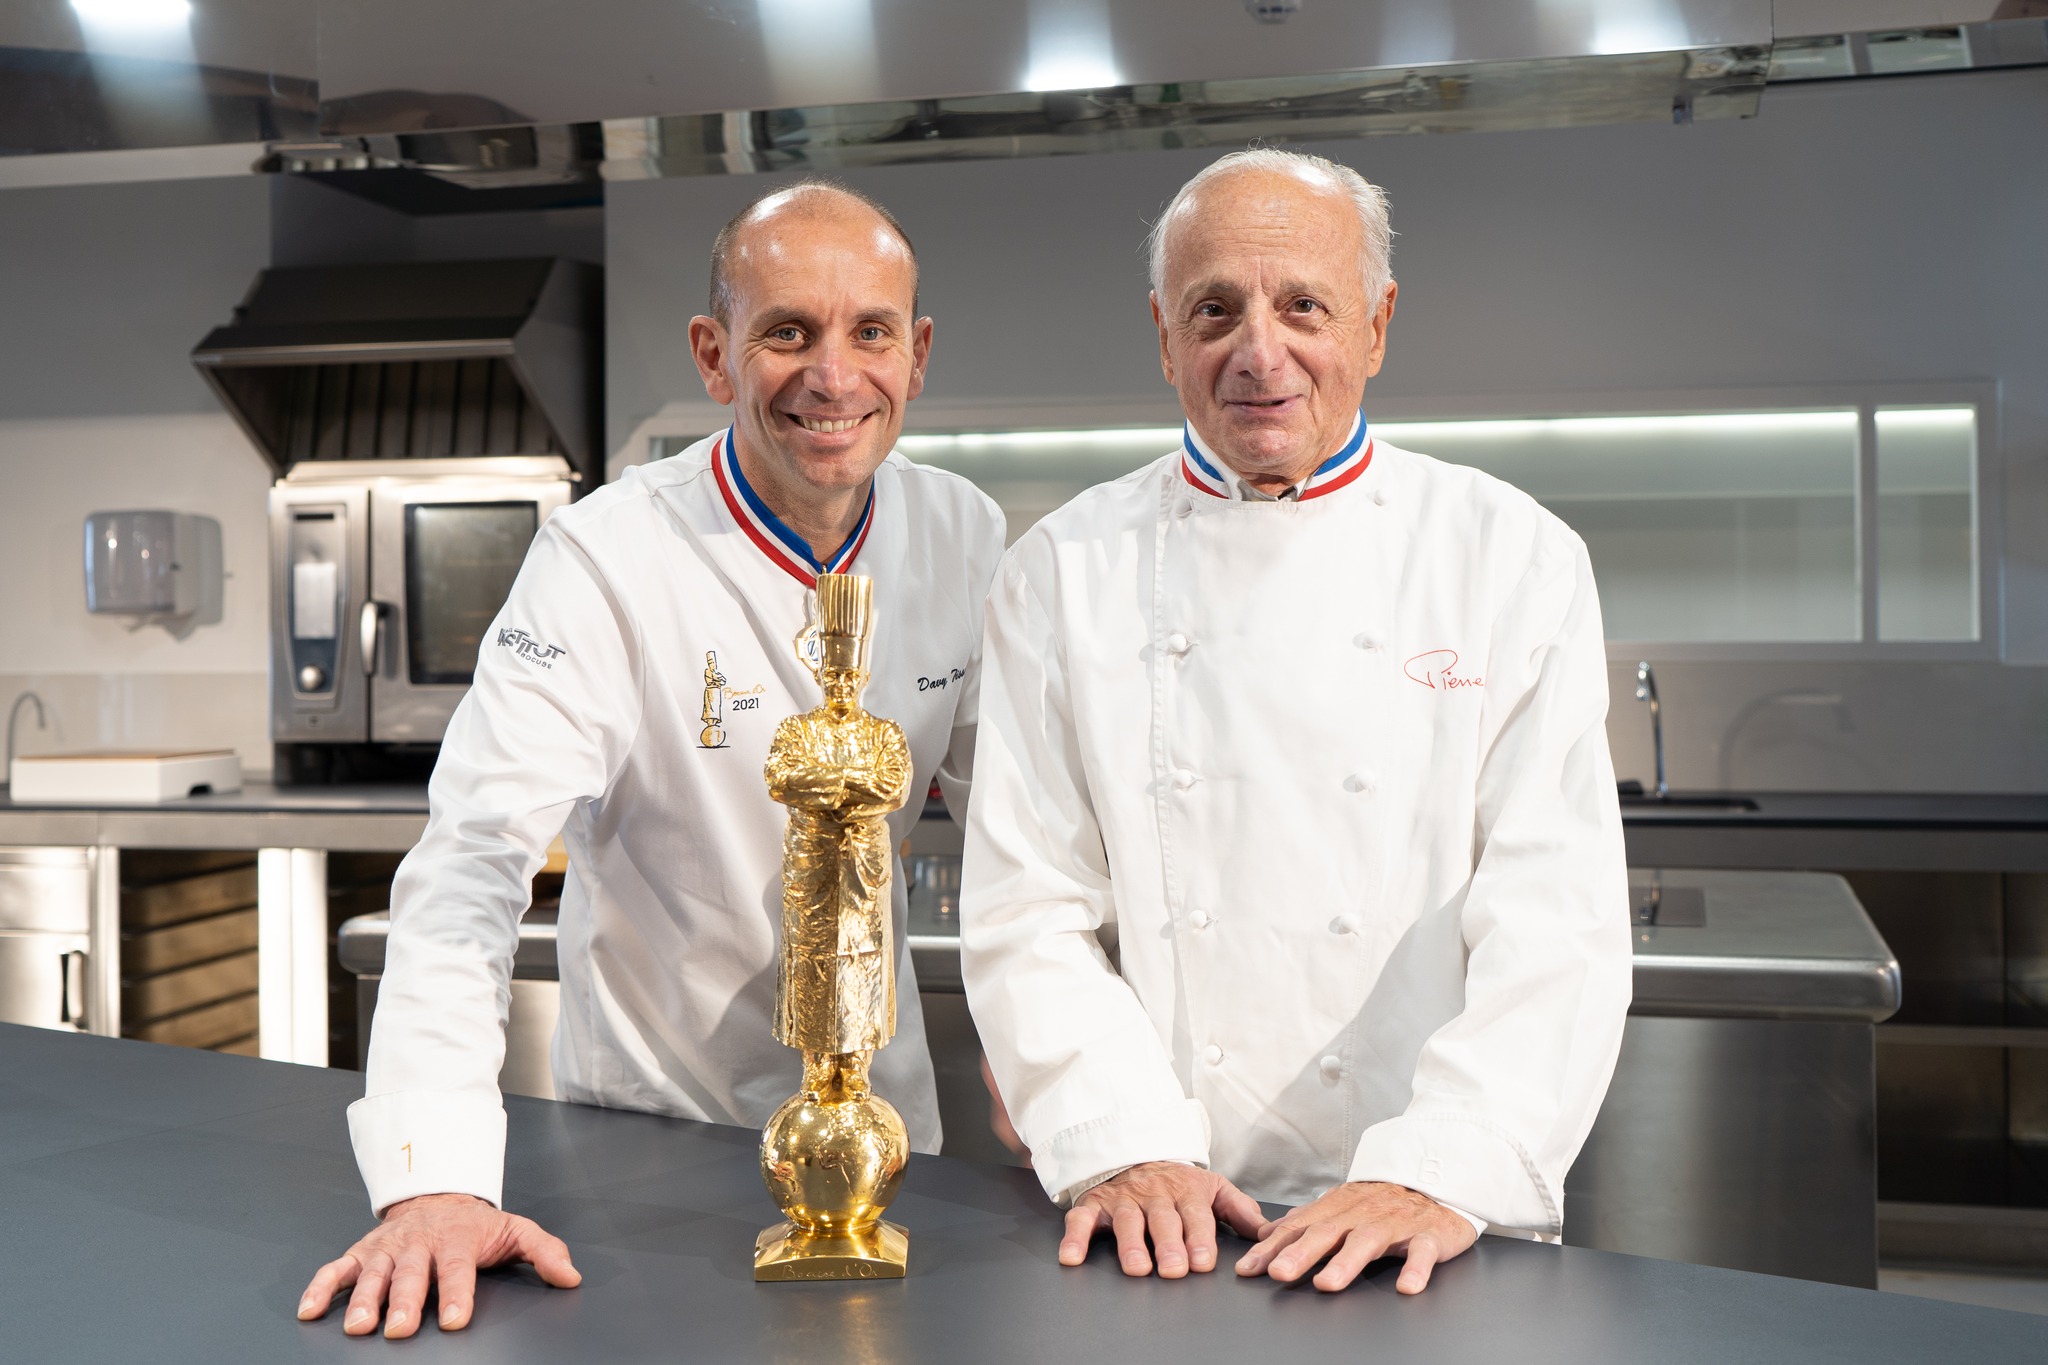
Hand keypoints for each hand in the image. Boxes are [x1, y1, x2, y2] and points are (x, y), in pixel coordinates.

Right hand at [297, 1192, 580, 1337]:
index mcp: (457, 1240)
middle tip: (400, 1329)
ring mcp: (388, 1247)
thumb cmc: (475, 1224)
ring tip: (357, 1326)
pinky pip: (338, 1268)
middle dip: (406, 1302)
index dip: (458, 1294)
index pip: (458, 1269)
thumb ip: (544, 1251)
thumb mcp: (515, 1230)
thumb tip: (571, 1277)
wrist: (436, 1195)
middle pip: (412, 1275)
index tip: (457, 1319)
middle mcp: (419, 1243)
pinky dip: (321, 1286)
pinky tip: (309, 1310)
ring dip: (364, 1300)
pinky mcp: (363, 1252)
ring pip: (374, 1274)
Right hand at [1059, 1162, 1264, 1278]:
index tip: (1203, 1260)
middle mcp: (1154, 1195)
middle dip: (1168, 1244)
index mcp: (1186, 1191)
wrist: (1134, 1151)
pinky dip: (1075, 1237)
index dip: (1200, 1237)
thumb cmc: (1177, 1181)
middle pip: (1162, 1220)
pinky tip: (1072, 1257)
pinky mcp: (1094, 1204)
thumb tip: (1269, 1233)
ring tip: (1137, 1268)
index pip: (1195, 1215)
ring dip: (1130, 1245)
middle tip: (1174, 1269)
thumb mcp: (1212, 1187)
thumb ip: (1240, 1210)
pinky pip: (1082, 1219)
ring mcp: (1122, 1199)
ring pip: (1126, 1221)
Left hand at [1235, 1180, 1476, 1293]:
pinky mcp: (1429, 1234)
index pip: (1299, 1227)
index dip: (1272, 1247)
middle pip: (1328, 1232)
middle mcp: (1362, 1214)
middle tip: (1277, 1273)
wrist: (1438, 1182)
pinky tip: (1406, 1287)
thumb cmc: (1385, 1200)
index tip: (1248, 1268)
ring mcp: (1396, 1223)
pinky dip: (1415, 1268)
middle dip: (1300, 1253)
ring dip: (1346, 1263)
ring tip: (1326, 1285)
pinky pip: (1422, 1251)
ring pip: (1368, 1241)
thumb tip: (1266, 1234)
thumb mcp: (1342, 1206)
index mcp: (1339, 1208)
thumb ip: (1306, 1221)